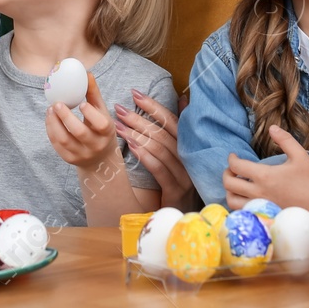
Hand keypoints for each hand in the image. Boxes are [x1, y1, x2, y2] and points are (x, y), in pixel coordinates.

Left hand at [47, 73, 118, 170]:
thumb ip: (94, 94)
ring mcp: (82, 154)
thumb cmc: (100, 128)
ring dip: (54, 123)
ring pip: (64, 140)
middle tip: (57, 103)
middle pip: (80, 132)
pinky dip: (51, 131)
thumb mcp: (102, 112)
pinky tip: (49, 118)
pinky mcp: (70, 159)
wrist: (100, 158)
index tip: (80, 102)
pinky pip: (57, 145)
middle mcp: (96, 145)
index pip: (101, 124)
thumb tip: (87, 73)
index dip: (90, 113)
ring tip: (50, 109)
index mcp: (106, 132)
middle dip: (66, 117)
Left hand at [115, 88, 195, 210]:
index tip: (135, 94)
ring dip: (137, 135)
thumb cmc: (179, 178)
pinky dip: (144, 156)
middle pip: (162, 133)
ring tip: (118, 126)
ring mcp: (184, 174)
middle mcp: (189, 158)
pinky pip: (159, 168)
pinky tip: (130, 146)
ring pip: (159, 148)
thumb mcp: (181, 152)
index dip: (153, 106)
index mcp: (190, 145)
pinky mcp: (175, 189)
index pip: (171, 120)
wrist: (184, 213)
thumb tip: (182, 98)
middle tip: (119, 109)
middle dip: (139, 118)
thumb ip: (180, 126)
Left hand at [222, 125, 308, 214]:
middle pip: (229, 184)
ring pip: (232, 201)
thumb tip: (271, 127)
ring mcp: (260, 206)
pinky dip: (238, 204)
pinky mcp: (264, 216)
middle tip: (231, 169)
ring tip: (235, 184)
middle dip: (226, 173)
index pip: (237, 166)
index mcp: (265, 176)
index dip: (231, 159)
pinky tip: (244, 198)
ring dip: (229, 191)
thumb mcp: (299, 154)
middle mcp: (259, 192)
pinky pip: (242, 212)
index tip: (233, 156)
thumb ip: (284, 139)